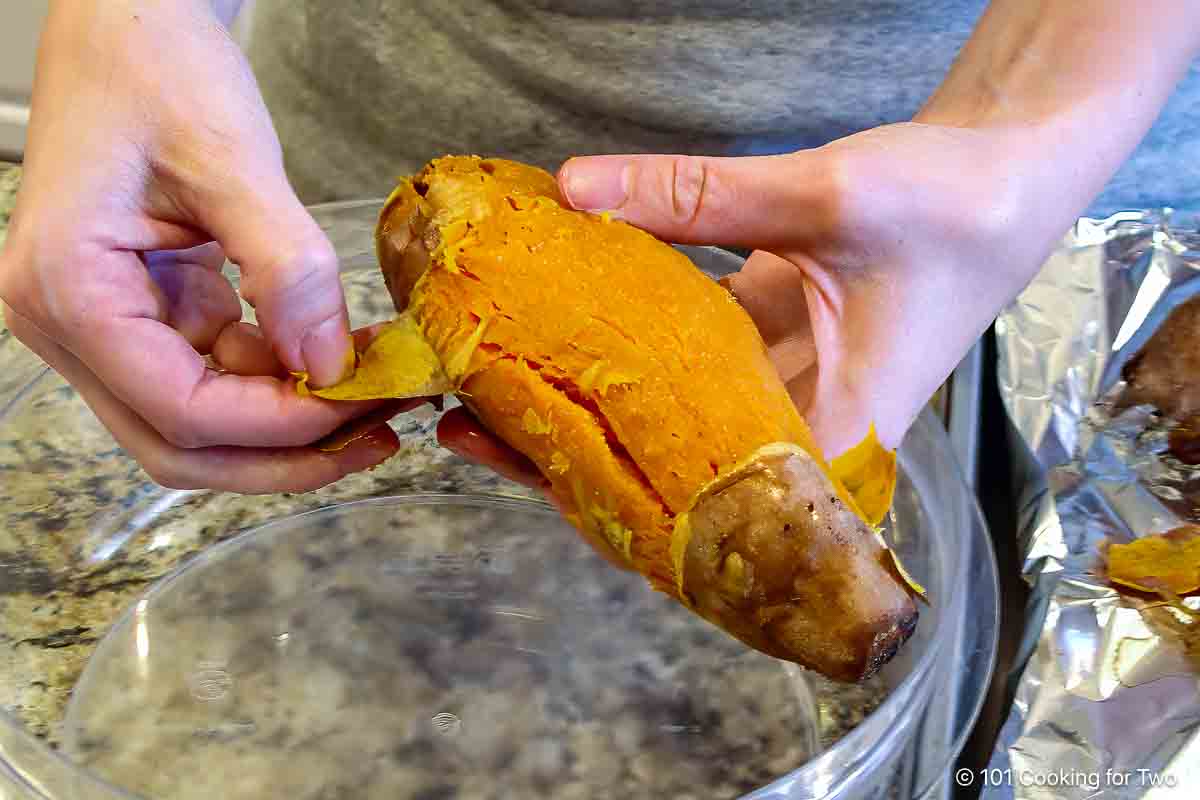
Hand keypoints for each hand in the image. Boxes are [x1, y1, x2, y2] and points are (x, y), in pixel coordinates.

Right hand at [0, 1, 404, 492]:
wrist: (129, 20)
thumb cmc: (155, 68)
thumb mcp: (231, 160)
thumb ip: (287, 267)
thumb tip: (332, 365)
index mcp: (69, 291)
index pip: (183, 408)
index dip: (283, 425)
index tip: (368, 406)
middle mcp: (69, 325)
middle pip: (183, 444)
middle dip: (286, 454)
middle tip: (378, 438)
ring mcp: (104, 323)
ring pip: (199, 422)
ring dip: (288, 423)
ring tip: (376, 397)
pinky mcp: (144, 310)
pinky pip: (213, 374)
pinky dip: (276, 380)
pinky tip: (335, 361)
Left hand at [441, 121, 1050, 477]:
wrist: (1001, 178)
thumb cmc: (953, 208)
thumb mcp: (828, 198)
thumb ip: (700, 196)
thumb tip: (577, 189)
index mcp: (839, 429)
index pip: (729, 510)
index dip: (633, 513)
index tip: (540, 485)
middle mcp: (803, 426)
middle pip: (680, 474)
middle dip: (578, 462)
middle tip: (475, 432)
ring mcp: (779, 387)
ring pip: (671, 420)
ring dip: (590, 408)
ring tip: (490, 392)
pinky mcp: (763, 346)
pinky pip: (683, 362)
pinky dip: (625, 349)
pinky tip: (560, 331)